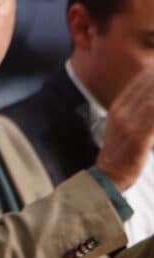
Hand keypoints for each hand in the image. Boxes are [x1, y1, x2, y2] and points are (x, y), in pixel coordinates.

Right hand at [95, 66, 153, 190]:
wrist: (108, 176)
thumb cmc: (120, 152)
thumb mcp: (121, 127)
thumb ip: (134, 111)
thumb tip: (149, 101)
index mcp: (117, 108)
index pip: (139, 82)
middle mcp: (122, 113)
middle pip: (148, 88)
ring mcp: (129, 125)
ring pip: (152, 101)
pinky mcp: (138, 138)